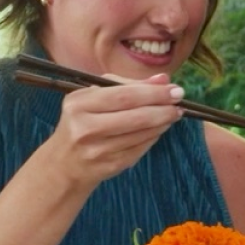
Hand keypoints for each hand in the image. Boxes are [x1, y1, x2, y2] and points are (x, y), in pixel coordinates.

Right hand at [40, 74, 185, 190]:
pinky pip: (141, 148)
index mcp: (79, 104)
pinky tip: (159, 128)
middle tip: (179, 102)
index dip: (153, 93)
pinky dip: (154, 137)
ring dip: (162, 123)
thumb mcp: (94, 97)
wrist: (65, 163)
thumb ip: (128, 85)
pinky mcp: (110, 166)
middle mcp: (85, 128)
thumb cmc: (82, 121)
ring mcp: (98, 150)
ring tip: (173, 114)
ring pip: (141, 134)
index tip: (174, 89)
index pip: (124, 95)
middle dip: (163, 108)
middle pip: (135, 116)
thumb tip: (163, 79)